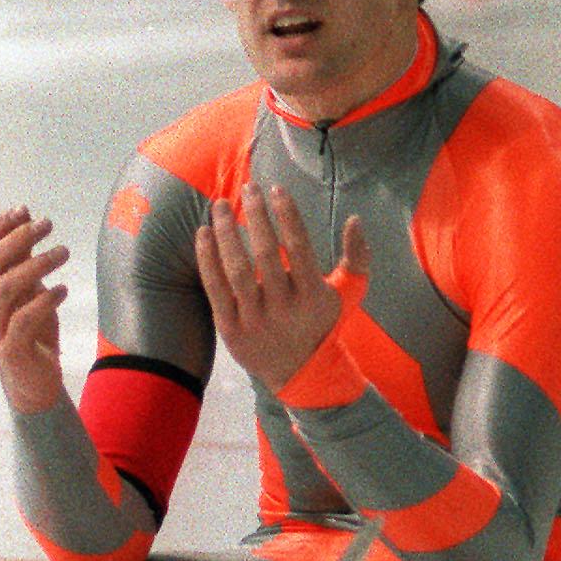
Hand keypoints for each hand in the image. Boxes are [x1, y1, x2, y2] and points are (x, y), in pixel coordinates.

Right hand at [0, 206, 70, 412]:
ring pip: (4, 289)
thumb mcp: (29, 292)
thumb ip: (23, 264)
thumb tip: (28, 224)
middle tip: (47, 224)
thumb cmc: (31, 334)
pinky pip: (22, 320)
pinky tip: (62, 290)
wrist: (34, 383)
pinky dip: (44, 301)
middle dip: (18, 239)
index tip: (24, 210)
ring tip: (63, 252)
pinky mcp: (10, 350)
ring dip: (35, 265)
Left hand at [195, 185, 368, 391]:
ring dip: (225, 234)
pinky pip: (215, 290)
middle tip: (248, 188)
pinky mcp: (232, 330)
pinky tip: (203, 234)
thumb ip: (358, 257)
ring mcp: (256, 320)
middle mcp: (284, 307)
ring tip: (219, 206)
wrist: (300, 372)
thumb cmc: (322, 323)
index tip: (276, 188)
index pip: (299, 246)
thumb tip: (356, 219)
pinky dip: (207, 260)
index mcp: (313, 294)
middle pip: (265, 254)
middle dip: (255, 216)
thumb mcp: (349, 293)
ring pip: (237, 270)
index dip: (287, 214)